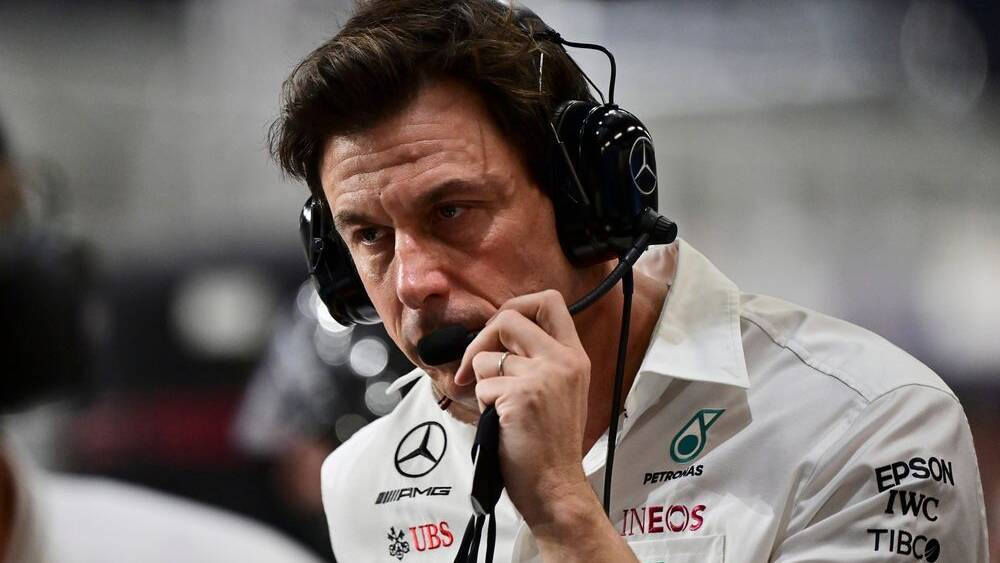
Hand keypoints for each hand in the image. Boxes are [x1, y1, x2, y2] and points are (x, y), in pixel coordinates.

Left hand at [454, 289, 591, 528]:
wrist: (555, 486)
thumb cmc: (549, 445)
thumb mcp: (559, 391)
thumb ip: (538, 360)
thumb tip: (494, 336)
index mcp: (574, 356)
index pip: (548, 301)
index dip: (516, 305)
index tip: (500, 330)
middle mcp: (563, 360)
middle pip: (508, 317)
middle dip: (480, 339)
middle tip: (473, 368)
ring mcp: (543, 376)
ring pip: (486, 359)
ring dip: (482, 385)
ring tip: (500, 411)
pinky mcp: (522, 396)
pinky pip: (480, 387)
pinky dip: (481, 408)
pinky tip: (500, 426)